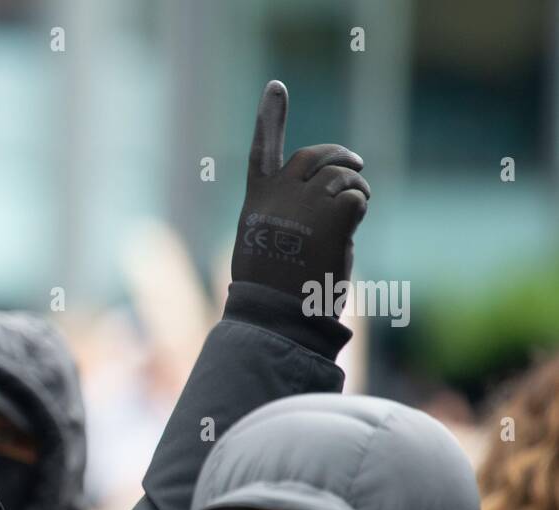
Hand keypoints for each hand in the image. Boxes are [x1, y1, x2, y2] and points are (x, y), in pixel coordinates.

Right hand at [232, 80, 369, 299]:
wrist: (277, 313)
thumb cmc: (272, 289)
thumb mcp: (265, 244)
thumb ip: (287, 214)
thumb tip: (332, 198)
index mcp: (257, 201)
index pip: (262, 150)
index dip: (269, 117)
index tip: (275, 87)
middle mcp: (279, 194)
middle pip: (315, 156)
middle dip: (339, 156)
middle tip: (357, 167)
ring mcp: (305, 202)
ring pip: (342, 176)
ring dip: (355, 189)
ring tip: (350, 216)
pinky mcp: (332, 215)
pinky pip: (356, 197)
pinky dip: (360, 207)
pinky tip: (349, 228)